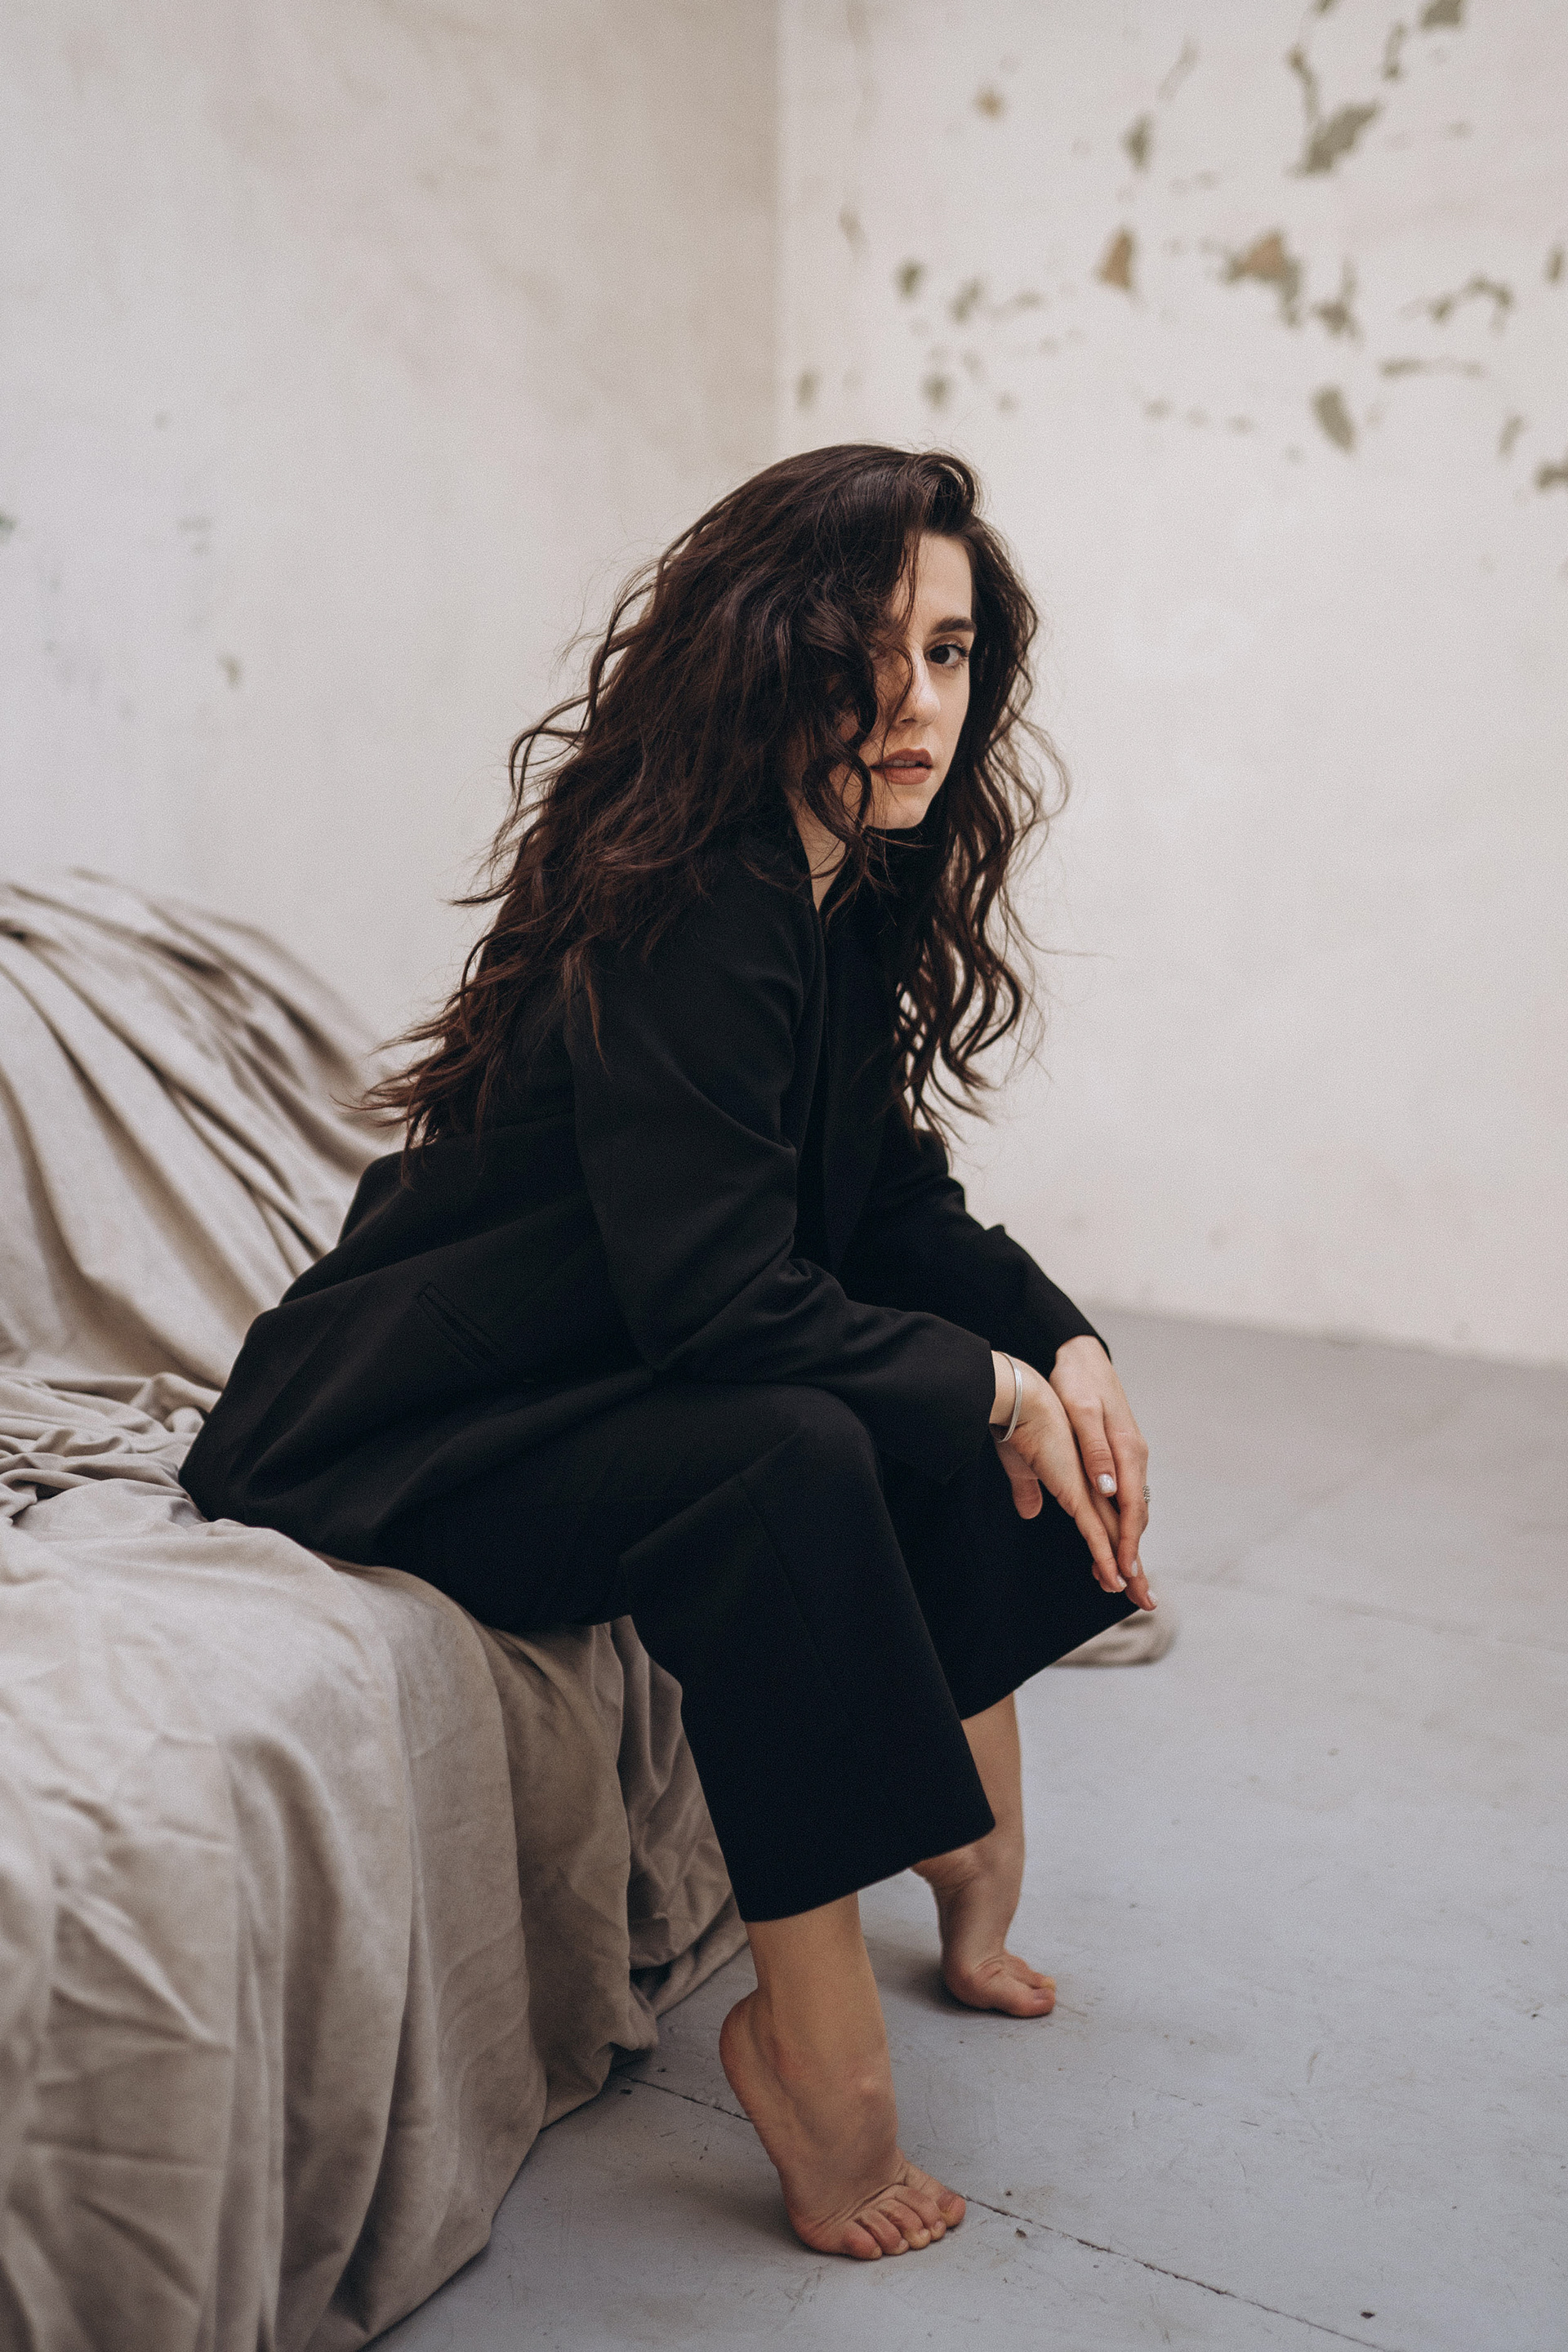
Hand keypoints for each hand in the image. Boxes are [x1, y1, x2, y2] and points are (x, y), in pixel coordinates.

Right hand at [989, 1351, 1152, 1610]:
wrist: (1021, 1399)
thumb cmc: (1021, 1426)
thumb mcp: (1026, 1467)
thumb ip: (1031, 1490)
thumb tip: (1031, 1511)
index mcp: (1090, 1478)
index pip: (1110, 1522)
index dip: (1118, 1551)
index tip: (1120, 1578)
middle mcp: (1098, 1484)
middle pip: (1123, 1534)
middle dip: (1135, 1571)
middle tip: (1146, 1600)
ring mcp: (1090, 1488)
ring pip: (1116, 1537)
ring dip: (1129, 1571)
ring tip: (1140, 1599)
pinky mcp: (1077, 1492)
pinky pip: (1097, 1531)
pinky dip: (1108, 1557)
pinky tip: (1116, 1578)